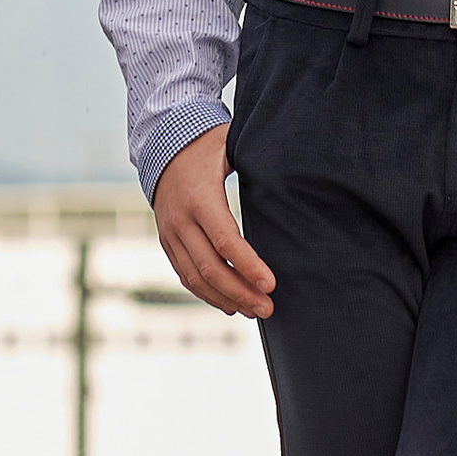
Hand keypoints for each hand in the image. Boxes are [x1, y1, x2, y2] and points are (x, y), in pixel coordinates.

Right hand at [152, 125, 275, 320]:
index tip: (270, 284)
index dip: (248, 266)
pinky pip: (185, 275)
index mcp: (199, 198)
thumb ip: (256, 161)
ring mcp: (170, 234)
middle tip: (268, 308)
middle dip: (241, 292)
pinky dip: (207, 294)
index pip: (225, 241)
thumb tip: (294, 171)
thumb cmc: (207, 146)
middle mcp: (180, 220)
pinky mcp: (166, 242)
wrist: (162, 144)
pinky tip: (230, 304)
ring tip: (254, 311)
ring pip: (195, 278)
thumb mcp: (230, 145)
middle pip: (210, 268)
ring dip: (226, 299)